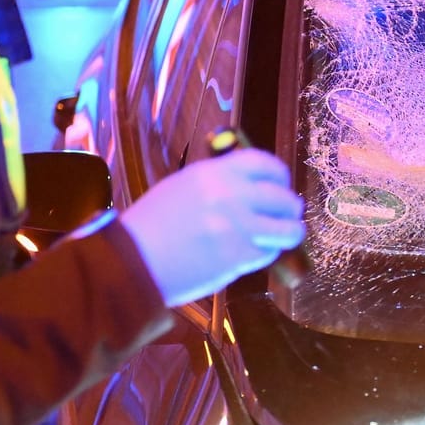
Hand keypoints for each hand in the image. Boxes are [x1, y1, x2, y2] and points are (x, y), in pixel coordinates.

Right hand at [119, 148, 305, 306]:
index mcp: (214, 173)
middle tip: (288, 213)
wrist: (134, 261)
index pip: (264, 163)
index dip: (279, 174)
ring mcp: (237, 227)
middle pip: (282, 196)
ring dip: (290, 231)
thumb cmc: (152, 224)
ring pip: (287, 228)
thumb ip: (216, 182)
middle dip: (290, 206)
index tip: (281, 183)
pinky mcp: (238, 257)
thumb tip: (248, 185)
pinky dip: (267, 253)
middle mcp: (231, 195)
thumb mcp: (182, 187)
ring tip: (287, 234)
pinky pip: (268, 252)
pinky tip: (257, 252)